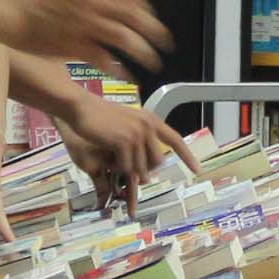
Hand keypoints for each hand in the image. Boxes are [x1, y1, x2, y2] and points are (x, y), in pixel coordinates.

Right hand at [6, 0, 169, 75]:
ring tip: (152, 63)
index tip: (153, 21)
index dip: (146, 11)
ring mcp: (83, 24)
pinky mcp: (72, 44)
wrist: (10, 11)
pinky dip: (117, 67)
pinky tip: (124, 75)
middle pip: (133, 16)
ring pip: (122, 37)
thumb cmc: (33, 2)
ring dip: (141, 51)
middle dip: (153, 32)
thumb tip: (111, 0)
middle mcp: (91, 4)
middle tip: (165, 44)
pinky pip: (103, 58)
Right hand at [61, 94, 199, 194]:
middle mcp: (148, 126)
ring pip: (141, 167)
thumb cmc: (100, 118)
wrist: (81, 108)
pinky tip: (108, 157)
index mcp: (151, 120)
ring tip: (113, 155)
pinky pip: (127, 167)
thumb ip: (141, 142)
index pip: (175, 140)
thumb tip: (149, 171)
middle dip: (143, 168)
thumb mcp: (127, 126)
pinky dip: (117, 168)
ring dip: (127, 168)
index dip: (187, 156)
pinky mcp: (125, 141)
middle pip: (157, 162)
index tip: (197, 169)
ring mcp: (137, 133)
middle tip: (125, 163)